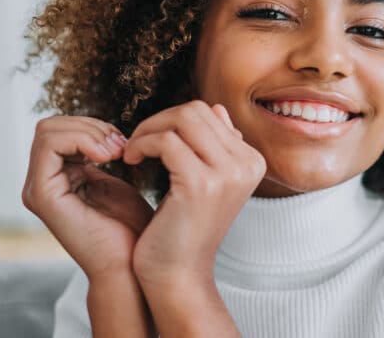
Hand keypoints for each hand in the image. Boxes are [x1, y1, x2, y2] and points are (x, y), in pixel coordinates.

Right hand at [21, 116, 153, 282]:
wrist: (131, 264)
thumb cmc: (129, 228)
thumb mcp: (114, 181)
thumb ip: (99, 155)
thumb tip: (101, 130)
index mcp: (56, 178)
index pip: (60, 129)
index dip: (93, 126)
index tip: (123, 144)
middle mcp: (40, 183)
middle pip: (50, 125)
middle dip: (91, 126)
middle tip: (121, 146)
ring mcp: (37, 189)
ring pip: (48, 130)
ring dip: (90, 132)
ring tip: (117, 152)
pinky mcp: (42, 195)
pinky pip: (50, 145)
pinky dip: (82, 140)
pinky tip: (109, 157)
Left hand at [122, 100, 266, 285]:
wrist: (179, 274)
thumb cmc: (184, 227)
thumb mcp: (206, 181)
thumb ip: (215, 146)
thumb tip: (216, 108)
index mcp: (252, 161)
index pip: (208, 112)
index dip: (172, 121)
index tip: (151, 141)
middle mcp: (247, 163)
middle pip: (195, 110)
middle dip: (158, 121)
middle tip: (137, 143)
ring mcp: (228, 172)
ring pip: (182, 119)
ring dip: (148, 130)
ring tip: (133, 152)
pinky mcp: (201, 183)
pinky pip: (166, 141)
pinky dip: (142, 145)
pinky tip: (131, 162)